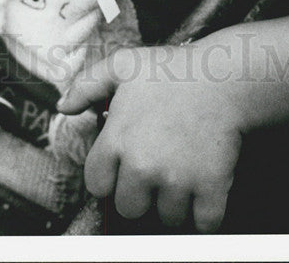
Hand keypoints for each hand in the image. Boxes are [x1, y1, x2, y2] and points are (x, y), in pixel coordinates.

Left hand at [58, 45, 243, 232]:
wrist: (225, 75)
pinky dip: (206, 215)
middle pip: (129, 209)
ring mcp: (177, 179)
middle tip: (158, 169)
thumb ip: (87, 84)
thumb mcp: (124, 64)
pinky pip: (203, 224)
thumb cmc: (173, 69)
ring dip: (174, 204)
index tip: (127, 164)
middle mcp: (142, 165)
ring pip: (166, 219)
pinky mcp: (210, 187)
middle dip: (142, 194)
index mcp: (117, 140)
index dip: (112, 176)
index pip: (97, 185)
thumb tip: (63, 106)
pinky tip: (205, 192)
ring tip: (183, 174)